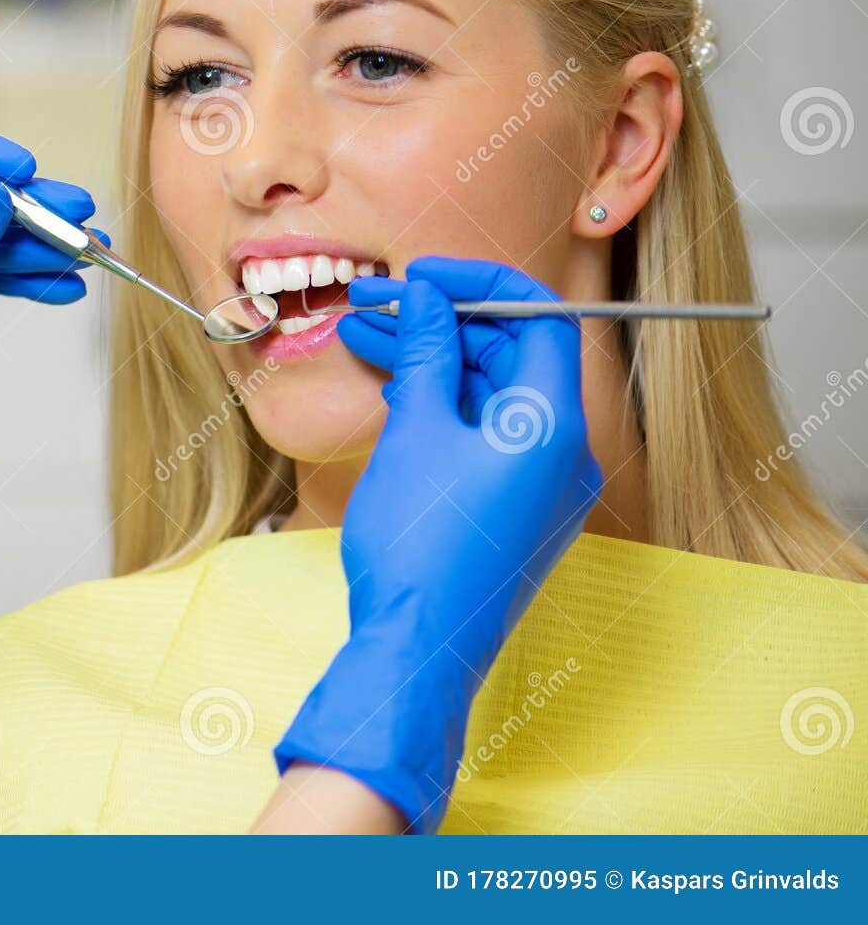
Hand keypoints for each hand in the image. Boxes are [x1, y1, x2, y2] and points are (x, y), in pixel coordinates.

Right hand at [272, 256, 602, 831]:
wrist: (416, 650)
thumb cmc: (418, 544)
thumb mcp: (416, 431)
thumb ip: (428, 353)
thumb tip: (428, 297)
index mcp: (555, 425)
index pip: (538, 317)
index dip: (478, 283)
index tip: (419, 276)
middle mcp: (565, 451)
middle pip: (514, 352)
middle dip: (442, 320)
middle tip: (372, 303)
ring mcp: (542, 483)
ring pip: (493, 393)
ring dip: (433, 359)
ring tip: (361, 335)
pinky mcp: (514, 508)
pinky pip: (487, 433)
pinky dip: (443, 403)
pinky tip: (388, 385)